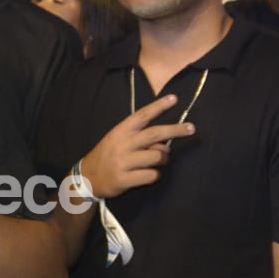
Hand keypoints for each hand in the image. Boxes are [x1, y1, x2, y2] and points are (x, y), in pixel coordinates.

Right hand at [75, 95, 194, 198]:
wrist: (86, 177)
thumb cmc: (107, 155)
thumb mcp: (117, 139)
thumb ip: (138, 136)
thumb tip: (165, 140)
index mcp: (121, 131)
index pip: (142, 115)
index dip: (159, 106)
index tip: (174, 98)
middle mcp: (122, 144)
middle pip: (155, 134)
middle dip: (176, 130)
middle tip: (191, 128)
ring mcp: (123, 162)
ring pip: (157, 156)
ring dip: (163, 159)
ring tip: (158, 161)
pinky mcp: (124, 179)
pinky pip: (152, 175)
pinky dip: (155, 175)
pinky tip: (148, 174)